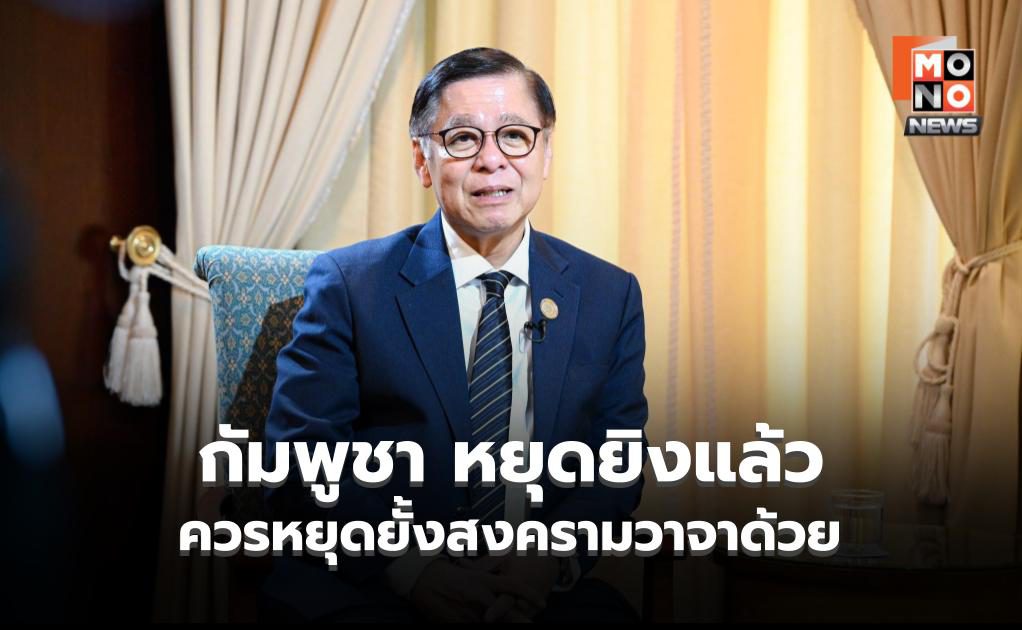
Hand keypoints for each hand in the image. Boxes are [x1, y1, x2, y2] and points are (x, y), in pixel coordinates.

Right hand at [410, 557, 544, 621]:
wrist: (421, 579)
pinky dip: (477, 625)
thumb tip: (505, 580)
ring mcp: (468, 612)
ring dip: (496, 624)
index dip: (529, 594)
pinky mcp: (456, 623)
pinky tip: (483, 623)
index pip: (513, 586)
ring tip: (493, 619)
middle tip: (531, 625)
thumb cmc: (447, 574)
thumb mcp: (472, 572)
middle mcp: (479, 596)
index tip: (543, 602)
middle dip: (521, 621)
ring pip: (490, 624)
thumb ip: (489, 577)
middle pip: (507, 613)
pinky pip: (472, 627)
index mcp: (484, 581)